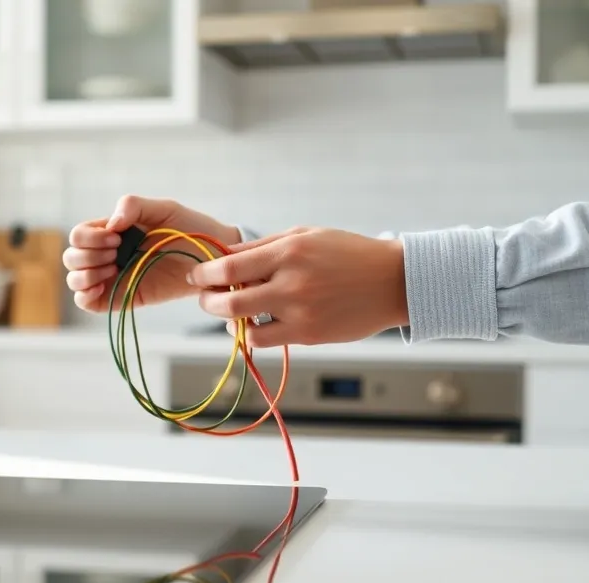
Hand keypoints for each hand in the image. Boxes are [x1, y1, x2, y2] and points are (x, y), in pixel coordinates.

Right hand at [63, 196, 241, 312]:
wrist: (212, 260)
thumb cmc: (190, 230)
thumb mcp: (163, 209)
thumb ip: (133, 206)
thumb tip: (109, 225)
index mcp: (112, 231)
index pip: (78, 235)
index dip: (90, 237)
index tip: (117, 237)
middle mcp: (107, 255)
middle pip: (71, 258)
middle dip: (88, 256)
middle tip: (118, 253)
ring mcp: (113, 278)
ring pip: (74, 281)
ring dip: (86, 275)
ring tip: (114, 269)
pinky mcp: (122, 299)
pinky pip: (88, 304)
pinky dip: (84, 297)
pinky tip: (102, 288)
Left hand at [186, 228, 408, 345]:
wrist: (392, 281)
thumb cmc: (346, 253)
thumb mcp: (304, 236)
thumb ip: (262, 246)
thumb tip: (223, 255)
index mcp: (288, 251)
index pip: (230, 266)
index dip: (205, 274)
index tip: (196, 276)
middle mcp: (292, 282)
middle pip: (228, 301)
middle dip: (207, 301)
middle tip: (205, 297)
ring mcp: (300, 312)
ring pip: (243, 326)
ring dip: (229, 321)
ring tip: (233, 313)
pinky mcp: (308, 334)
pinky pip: (264, 340)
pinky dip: (251, 334)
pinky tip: (254, 325)